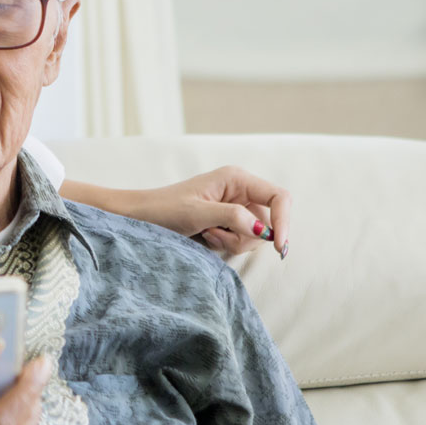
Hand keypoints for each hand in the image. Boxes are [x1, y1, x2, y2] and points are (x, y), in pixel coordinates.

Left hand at [128, 166, 290, 258]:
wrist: (141, 216)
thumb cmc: (164, 208)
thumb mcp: (197, 213)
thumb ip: (232, 217)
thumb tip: (263, 229)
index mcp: (237, 178)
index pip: (278, 197)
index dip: (284, 221)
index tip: (278, 246)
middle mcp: (240, 190)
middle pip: (268, 221)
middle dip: (246, 236)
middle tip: (215, 235)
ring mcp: (235, 207)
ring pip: (255, 234)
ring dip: (233, 241)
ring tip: (206, 233)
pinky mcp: (228, 222)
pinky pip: (241, 239)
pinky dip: (226, 243)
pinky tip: (205, 236)